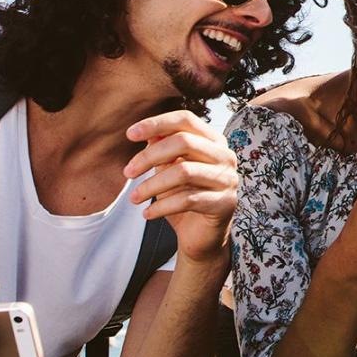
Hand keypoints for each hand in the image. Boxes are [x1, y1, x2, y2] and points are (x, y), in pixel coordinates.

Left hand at [124, 110, 240, 267]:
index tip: (129, 134)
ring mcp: (228, 179)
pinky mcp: (225, 203)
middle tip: (128, 172)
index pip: (186, 120)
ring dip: (152, 185)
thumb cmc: (184, 198)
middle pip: (184, 142)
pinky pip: (187, 200)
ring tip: (134, 198)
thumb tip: (146, 132)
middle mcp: (225, 156)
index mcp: (213, 141)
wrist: (201, 236)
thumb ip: (162, 150)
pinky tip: (147, 214)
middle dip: (149, 156)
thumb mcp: (168, 170)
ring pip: (183, 172)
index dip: (157, 123)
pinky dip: (162, 207)